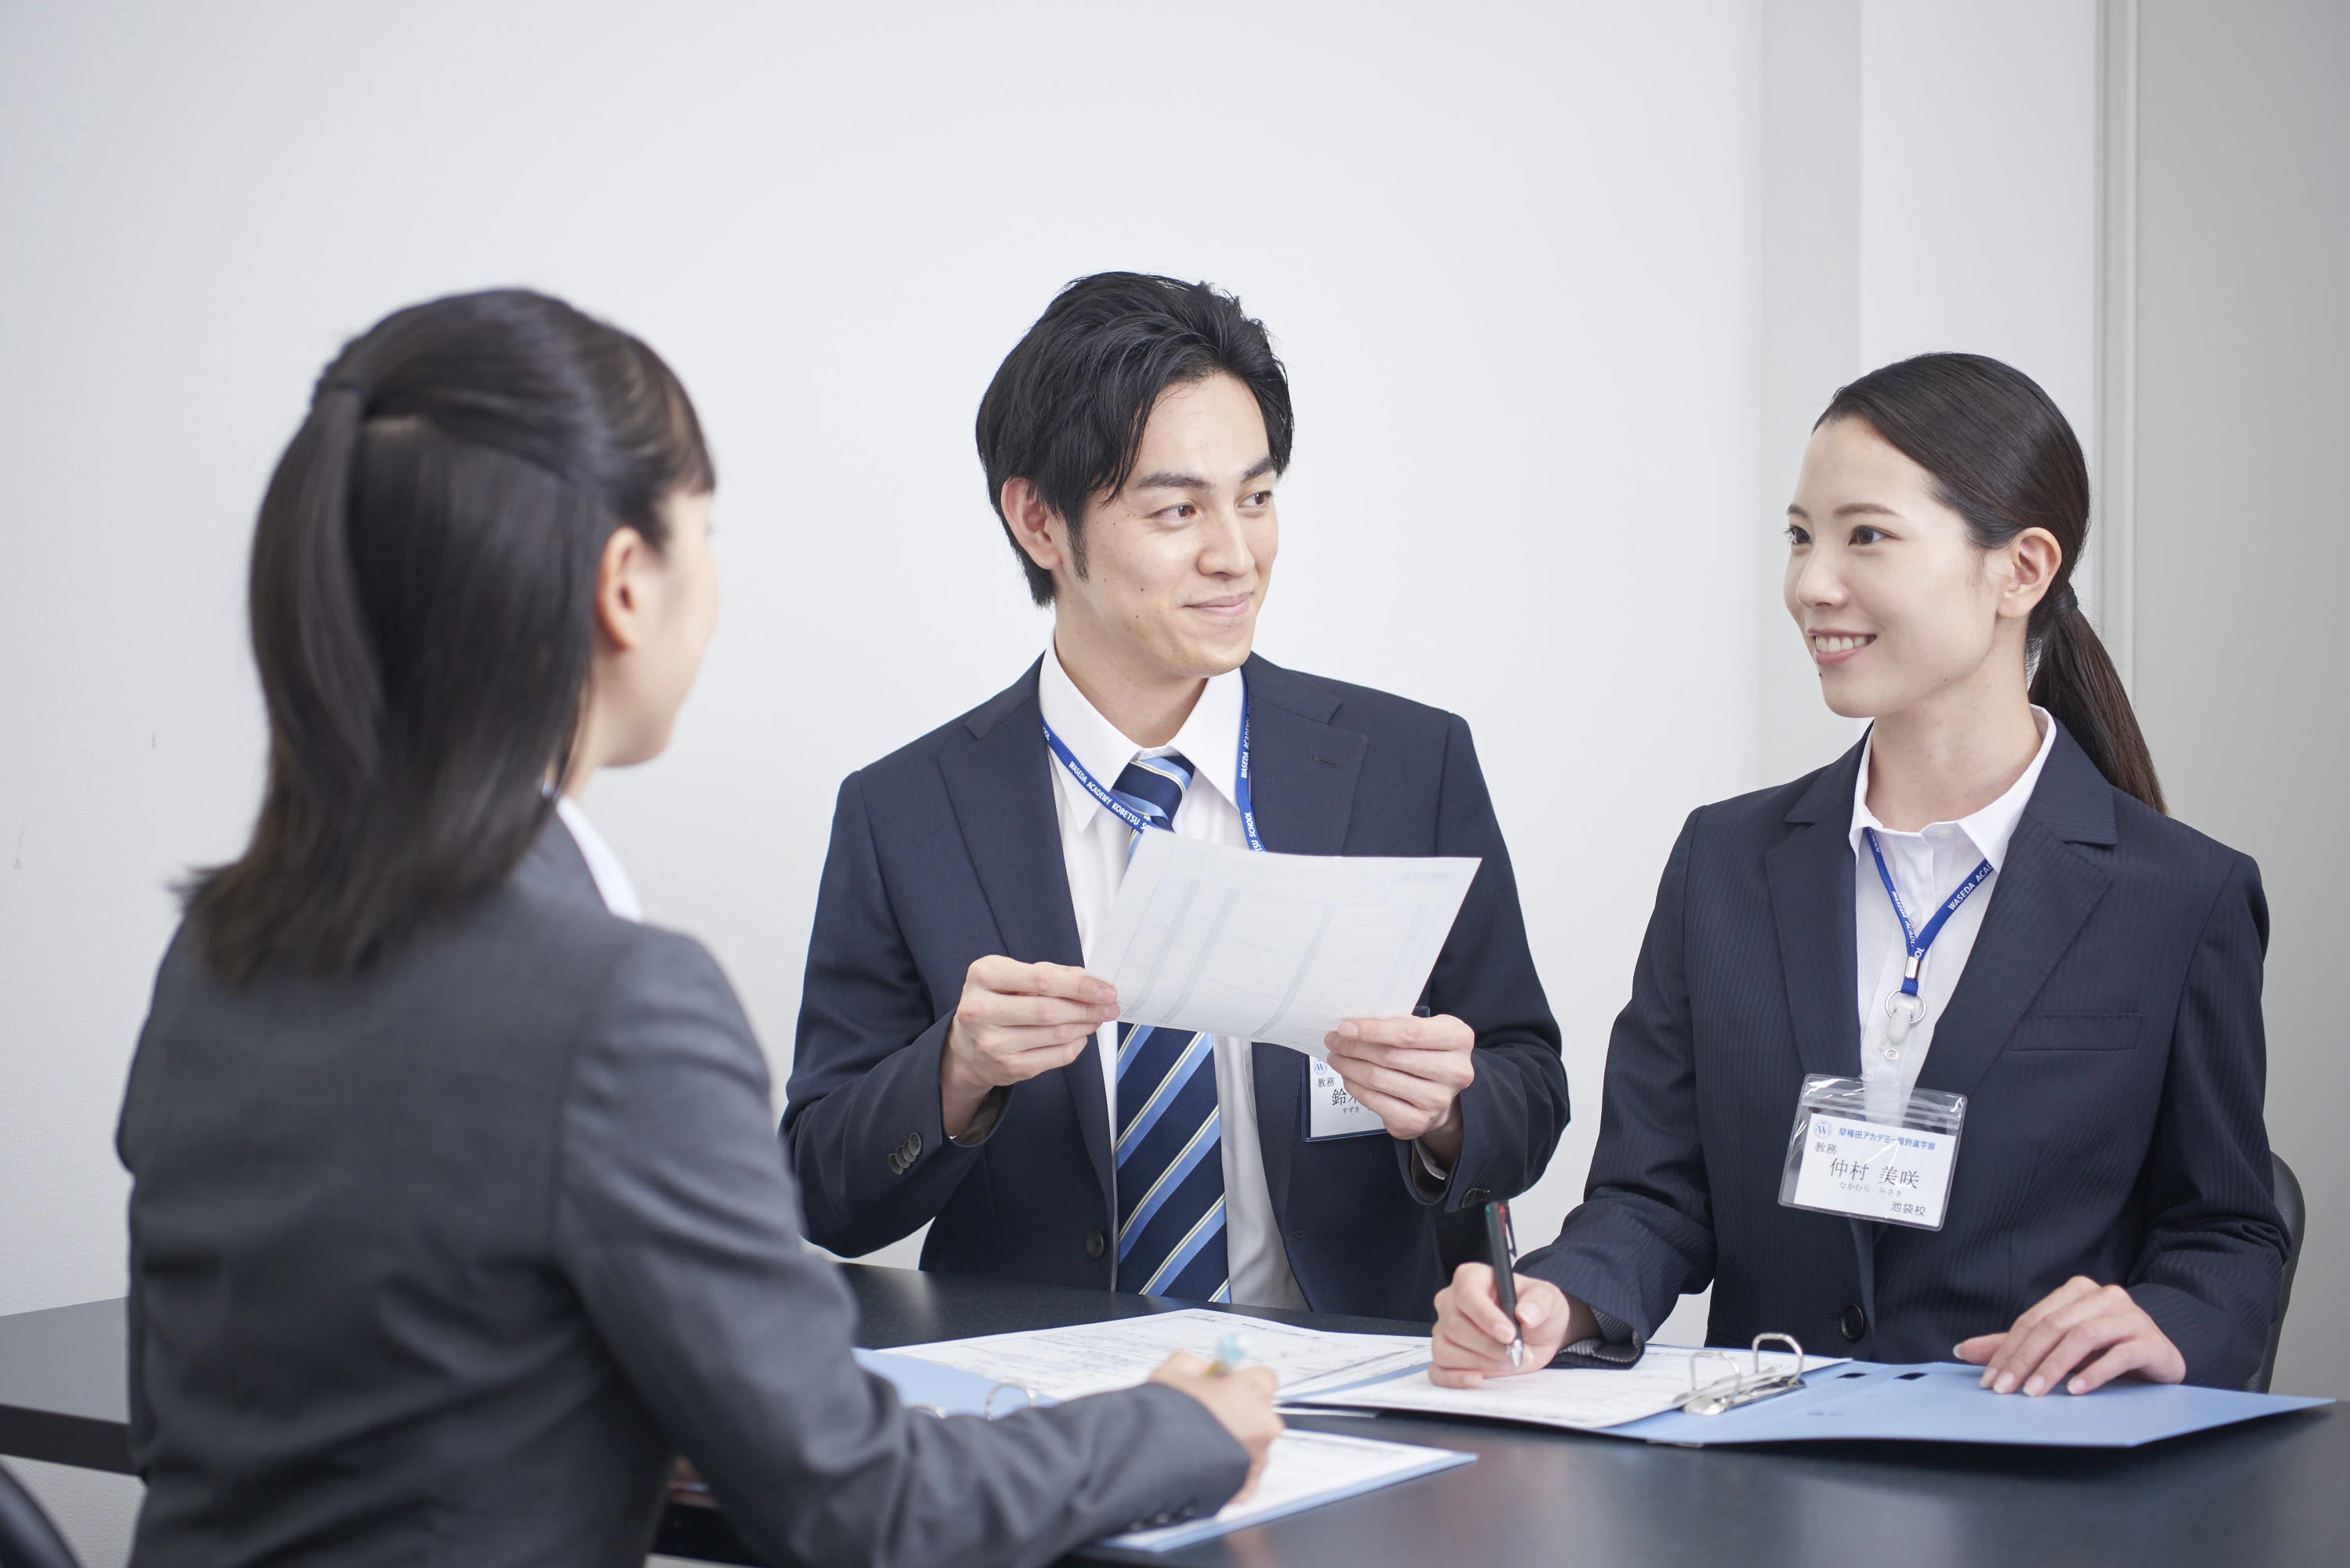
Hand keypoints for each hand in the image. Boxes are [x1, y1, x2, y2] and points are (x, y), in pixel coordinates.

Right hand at [940, 958, 1116, 1136]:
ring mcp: (993, 1043)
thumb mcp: (1010, 976)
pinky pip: (1056, 1056)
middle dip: (1088, 1008)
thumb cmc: (995, 1003)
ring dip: (1085, 1025)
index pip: (1041, 979)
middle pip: (1049, 1009)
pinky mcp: (1007, 1067)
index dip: (1079, 985)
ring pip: (1056, 1034)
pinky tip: (1080, 1035)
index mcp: (983, 976)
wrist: (966, 1048)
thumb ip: (1049, 973)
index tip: (1105, 989)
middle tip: (1111, 1006)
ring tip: (1098, 1017)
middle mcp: (981, 1010)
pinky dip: (1075, 1044)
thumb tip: (1090, 981)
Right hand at [1148, 1352, 1283, 1502]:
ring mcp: (1259, 1458)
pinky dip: (1227, 1472)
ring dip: (1232, 1445)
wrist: (1153, 1460)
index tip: (1223, 1388)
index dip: (1240, 1383)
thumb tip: (1202, 1369)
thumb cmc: (1167, 1416)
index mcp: (1254, 1389)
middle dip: (1237, 1415)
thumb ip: (1195, 1365)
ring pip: (1251, 1446)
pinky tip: (1202, 1466)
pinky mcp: (1248, 1487)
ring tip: (1199, 1446)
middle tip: (1207, 1418)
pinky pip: (1242, 1476)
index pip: (1262, 1378)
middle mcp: (1265, 1423)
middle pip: (1259, 1414)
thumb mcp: (1174, 1372)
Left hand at [1321, 1013, 1475, 1160]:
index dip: (1372, 1030)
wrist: (1441, 1093)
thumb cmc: (1427, 1053)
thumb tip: (1352, 1026)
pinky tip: (1348, 1077)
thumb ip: (1397, 1023)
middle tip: (1334, 1041)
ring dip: (1350, 1067)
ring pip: (1379, 1079)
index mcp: (1458, 1038)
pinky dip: (1355, 1087)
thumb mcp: (1424, 1029)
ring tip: (1337, 1057)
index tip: (1345, 1028)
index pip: (1408, 1033)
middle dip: (1354, 1047)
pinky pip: (1376, 1101)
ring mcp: (1438, 1100)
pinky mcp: (1419, 1121)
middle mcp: (1454, 1071)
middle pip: (1390, 1056)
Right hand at [1430, 1262, 1582, 1386]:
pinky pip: (1437, 1370)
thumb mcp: (1549, 1299)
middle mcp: (1451, 1302)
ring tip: (1509, 1363)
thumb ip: (1539, 1302)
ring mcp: (1444, 1330)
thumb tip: (1525, 1313)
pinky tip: (1477, 1379)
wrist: (1538, 1335)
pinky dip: (1455, 1379)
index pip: (1467, 1294)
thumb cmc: (1536, 1310)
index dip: (1485, 1315)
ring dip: (1480, 1363)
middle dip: (1489, 1346)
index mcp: (1471, 1278)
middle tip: (1518, 1354)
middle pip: (1454, 1326)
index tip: (1509, 1334)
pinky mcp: (1447, 1356)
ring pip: (1445, 1350)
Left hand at [1956, 1276, 2186, 1395]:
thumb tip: (1962, 1350)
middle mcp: (2104, 1297)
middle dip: (2024, 1360)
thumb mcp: (2060, 1345)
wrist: (2163, 1354)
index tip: (1990, 1381)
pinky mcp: (2151, 1341)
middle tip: (2006, 1390)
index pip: (2033, 1320)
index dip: (2007, 1350)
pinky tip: (2076, 1391)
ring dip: (2054, 1367)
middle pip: (2053, 1326)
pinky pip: (2119, 1354)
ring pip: (2083, 1337)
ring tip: (2035, 1393)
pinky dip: (2094, 1372)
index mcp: (2076, 1291)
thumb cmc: (2106, 1348)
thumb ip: (2017, 1346)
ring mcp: (2130, 1316)